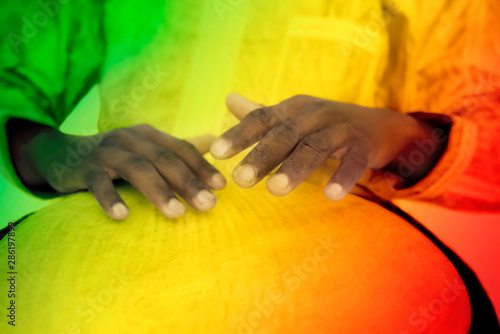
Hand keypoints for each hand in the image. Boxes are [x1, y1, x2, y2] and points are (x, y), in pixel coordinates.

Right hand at [10, 121, 225, 219]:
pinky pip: (98, 183)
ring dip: (159, 191)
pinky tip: (123, 215)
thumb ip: (176, 148)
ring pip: (137, 169)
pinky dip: (110, 198)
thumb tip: (213, 141)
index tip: (222, 187)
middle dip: (188, 182)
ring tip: (177, 213)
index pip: (181, 149)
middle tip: (208, 204)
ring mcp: (107, 152)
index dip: (202, 166)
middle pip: (164, 159)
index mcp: (149, 135)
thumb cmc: (116, 158)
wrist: (64, 154)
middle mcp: (131, 138)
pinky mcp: (85, 168)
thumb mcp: (146, 149)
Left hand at [210, 94, 439, 200]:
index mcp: (294, 109)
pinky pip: (353, 162)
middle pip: (285, 134)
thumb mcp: (293, 117)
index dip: (239, 134)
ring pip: (314, 147)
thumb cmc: (325, 125)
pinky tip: (330, 195)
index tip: (215, 152)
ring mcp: (341, 129)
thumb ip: (261, 114)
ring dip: (294, 168)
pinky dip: (342, 177)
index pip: (262, 119)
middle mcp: (315, 114)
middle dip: (262, 156)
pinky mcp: (363, 146)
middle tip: (240, 179)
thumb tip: (228, 99)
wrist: (378, 126)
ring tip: (274, 189)